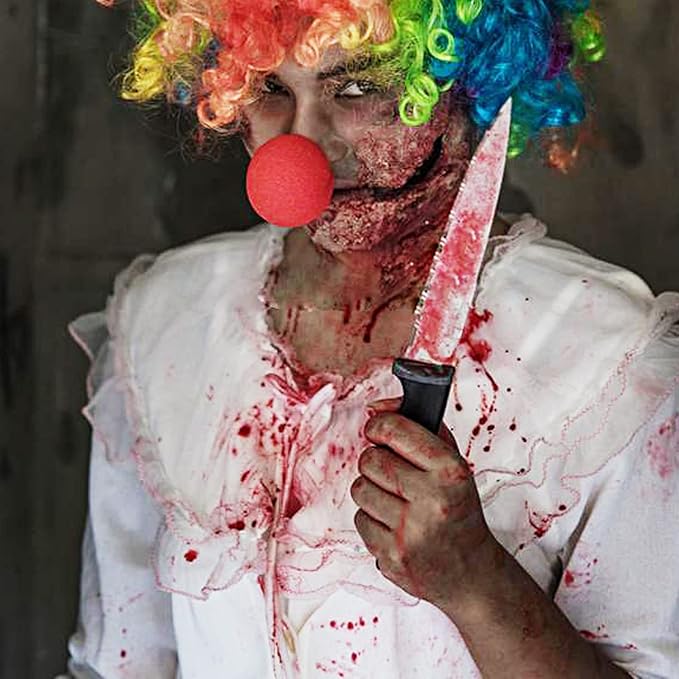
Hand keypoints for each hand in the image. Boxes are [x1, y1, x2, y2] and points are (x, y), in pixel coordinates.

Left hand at [350, 398, 500, 608]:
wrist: (472, 574)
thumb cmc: (458, 511)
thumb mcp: (453, 464)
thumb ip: (420, 428)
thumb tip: (377, 408)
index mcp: (450, 471)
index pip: (395, 430)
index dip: (378, 426)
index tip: (378, 430)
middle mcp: (432, 500)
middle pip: (370, 460)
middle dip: (376, 462)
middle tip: (392, 472)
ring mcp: (411, 531)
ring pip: (360, 489)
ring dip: (372, 491)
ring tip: (395, 500)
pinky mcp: (392, 556)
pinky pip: (360, 521)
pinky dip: (371, 520)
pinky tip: (394, 525)